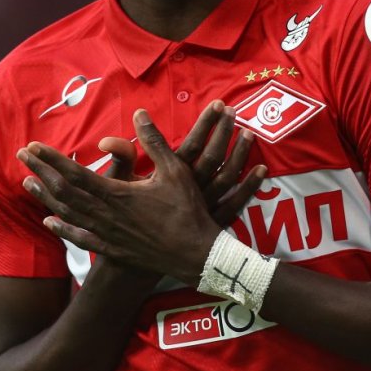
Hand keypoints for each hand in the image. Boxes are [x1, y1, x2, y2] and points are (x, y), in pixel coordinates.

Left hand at [18, 105, 265, 283]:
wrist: (197, 254)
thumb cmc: (188, 210)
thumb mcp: (174, 170)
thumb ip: (154, 141)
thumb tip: (139, 113)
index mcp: (117, 194)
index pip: (75, 173)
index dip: (52, 159)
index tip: (33, 146)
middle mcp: (105, 215)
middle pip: (63, 192)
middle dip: (40, 172)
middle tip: (20, 157)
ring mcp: (106, 234)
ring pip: (67, 214)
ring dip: (45, 197)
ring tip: (26, 184)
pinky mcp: (112, 249)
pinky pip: (80, 238)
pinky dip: (62, 228)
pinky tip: (49, 222)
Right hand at [91, 99, 265, 225]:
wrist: (137, 265)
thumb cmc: (129, 222)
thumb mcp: (120, 189)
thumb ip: (119, 160)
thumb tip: (108, 139)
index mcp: (170, 178)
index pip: (191, 144)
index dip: (205, 124)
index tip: (217, 105)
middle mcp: (191, 191)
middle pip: (214, 157)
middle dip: (225, 131)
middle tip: (234, 110)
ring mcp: (204, 208)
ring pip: (228, 177)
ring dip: (241, 154)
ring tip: (250, 132)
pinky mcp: (211, 224)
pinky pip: (236, 203)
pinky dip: (250, 186)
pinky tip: (261, 169)